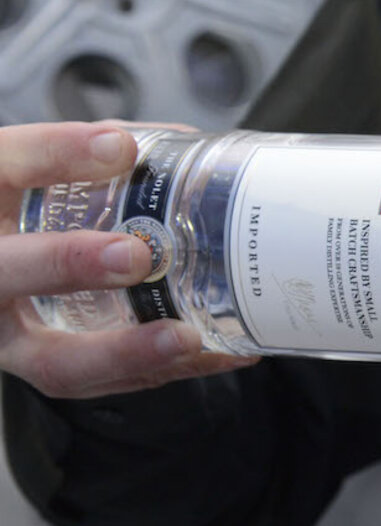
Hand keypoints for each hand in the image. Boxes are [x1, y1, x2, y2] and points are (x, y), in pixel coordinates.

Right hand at [0, 121, 254, 397]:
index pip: (1, 168)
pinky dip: (159, 369)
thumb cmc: (14, 214)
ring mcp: (11, 336)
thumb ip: (82, 155)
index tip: (119, 146)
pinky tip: (214, 352)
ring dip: (126, 352)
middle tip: (134, 254)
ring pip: (56, 360)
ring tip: (186, 336)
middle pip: (5, 273)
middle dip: (68, 264)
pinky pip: (101, 382)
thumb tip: (167, 143)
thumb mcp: (30, 170)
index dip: (55, 154)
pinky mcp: (49, 368)